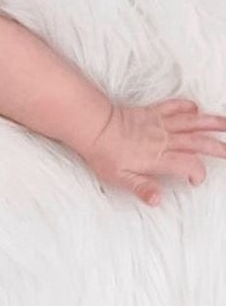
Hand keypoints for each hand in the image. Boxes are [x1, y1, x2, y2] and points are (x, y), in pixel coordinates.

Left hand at [82, 98, 225, 206]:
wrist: (92, 127)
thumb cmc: (104, 154)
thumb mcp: (119, 178)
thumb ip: (141, 188)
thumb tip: (158, 200)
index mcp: (157, 158)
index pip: (189, 165)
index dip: (198, 173)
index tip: (195, 180)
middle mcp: (163, 139)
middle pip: (198, 142)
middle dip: (218, 147)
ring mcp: (159, 124)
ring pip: (192, 122)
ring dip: (212, 123)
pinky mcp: (152, 112)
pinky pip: (174, 106)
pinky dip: (186, 106)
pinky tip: (196, 109)